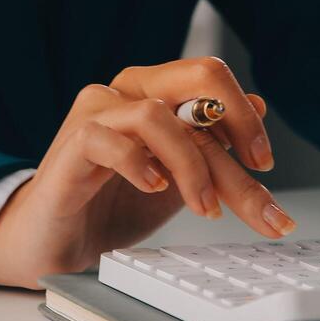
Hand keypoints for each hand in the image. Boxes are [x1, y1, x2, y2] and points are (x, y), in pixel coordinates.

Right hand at [0, 57, 296, 288]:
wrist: (54, 242)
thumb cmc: (110, 206)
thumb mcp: (179, 180)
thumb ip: (213, 146)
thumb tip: (259, 105)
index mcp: (155, 91)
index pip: (214, 85)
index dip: (248, 120)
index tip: (265, 164)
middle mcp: (127, 91)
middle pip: (197, 78)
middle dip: (238, 127)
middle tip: (257, 173)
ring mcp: (96, 114)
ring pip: (157, 113)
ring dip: (192, 163)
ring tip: (204, 207)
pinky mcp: (70, 145)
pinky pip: (107, 138)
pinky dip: (138, 163)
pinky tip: (154, 188)